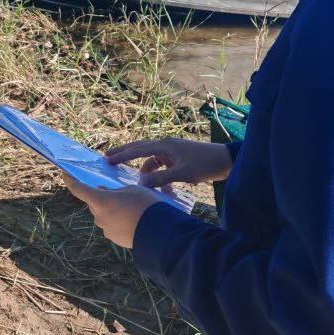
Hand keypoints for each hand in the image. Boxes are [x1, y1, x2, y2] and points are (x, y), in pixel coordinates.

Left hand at [61, 173, 160, 248]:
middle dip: (101, 197)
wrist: (160, 232)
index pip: (79, 189)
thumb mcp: (132, 190)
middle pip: (94, 202)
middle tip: (115, 192)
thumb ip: (115, 190)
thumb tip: (106, 194)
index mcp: (101, 201)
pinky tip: (132, 218)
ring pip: (103, 214)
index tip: (64, 175)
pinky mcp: (114, 238)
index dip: (70, 181)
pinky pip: (111, 225)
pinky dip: (118, 220)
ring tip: (130, 206)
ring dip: (111, 209)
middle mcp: (99, 216)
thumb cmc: (146, 205)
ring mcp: (106, 229)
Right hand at [105, 138, 232, 187]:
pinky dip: (159, 177)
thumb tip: (141, 184)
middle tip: (108, 158)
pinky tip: (162, 189)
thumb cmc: (205, 164)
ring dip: (147, 172)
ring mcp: (172, 153)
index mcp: (165, 146)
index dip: (122, 155)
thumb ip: (161, 179)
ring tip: (140, 184)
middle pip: (140, 149)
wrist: (226, 161)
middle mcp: (166, 146)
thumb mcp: (182, 174)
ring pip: (152, 161)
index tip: (107, 159)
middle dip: (125, 154)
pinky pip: (163, 168)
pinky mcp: (178, 160)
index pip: (138, 149)